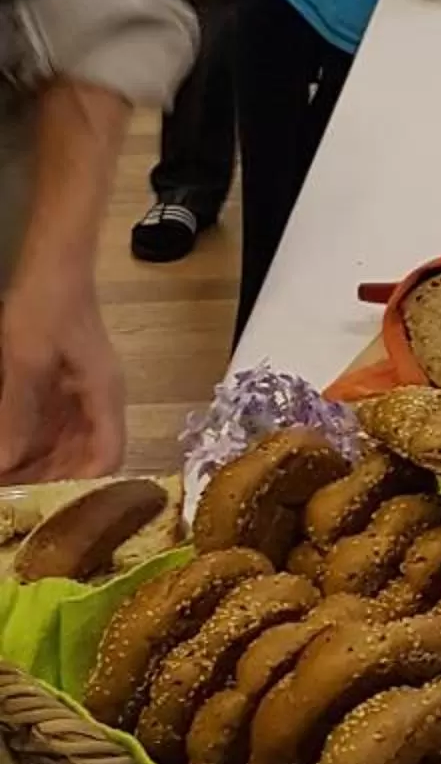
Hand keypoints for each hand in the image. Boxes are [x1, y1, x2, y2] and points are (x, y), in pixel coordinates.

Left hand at [0, 267, 125, 479]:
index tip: (45, 504)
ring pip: (65, 444)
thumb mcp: (25, 361)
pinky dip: (29, 442)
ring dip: (37, 464)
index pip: (107, 457)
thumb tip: (7, 464)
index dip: (82, 487)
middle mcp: (98, 400)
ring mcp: (81, 392)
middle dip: (50, 480)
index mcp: (103, 395)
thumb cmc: (47, 303)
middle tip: (13, 498)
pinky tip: (7, 451)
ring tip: (7, 481)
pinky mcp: (63, 384)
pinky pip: (51, 425)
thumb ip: (17, 415)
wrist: (54, 260)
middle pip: (84, 457)